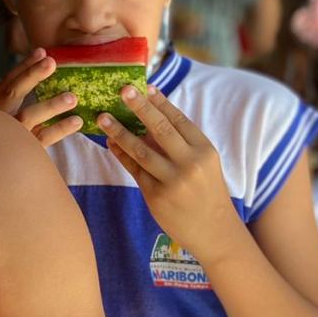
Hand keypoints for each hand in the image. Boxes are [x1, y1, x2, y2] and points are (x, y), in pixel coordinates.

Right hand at [0, 49, 83, 148]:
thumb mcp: (1, 113)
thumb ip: (15, 94)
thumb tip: (40, 61)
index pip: (8, 81)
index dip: (25, 66)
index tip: (42, 52)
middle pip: (13, 93)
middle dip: (32, 76)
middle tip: (51, 62)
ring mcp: (9, 135)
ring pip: (29, 116)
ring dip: (51, 105)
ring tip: (72, 97)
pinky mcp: (22, 152)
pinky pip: (43, 139)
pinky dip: (60, 129)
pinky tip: (76, 121)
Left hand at [99, 87, 241, 263]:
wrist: (214, 231)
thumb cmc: (207, 191)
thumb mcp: (204, 163)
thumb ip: (182, 143)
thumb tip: (152, 116)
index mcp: (204, 150)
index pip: (179, 119)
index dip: (161, 102)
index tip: (145, 86)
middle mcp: (190, 163)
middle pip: (161, 129)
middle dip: (140, 107)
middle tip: (122, 90)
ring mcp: (172, 181)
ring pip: (141, 150)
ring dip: (119, 132)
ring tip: (103, 117)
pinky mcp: (156, 196)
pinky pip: (134, 170)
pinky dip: (121, 154)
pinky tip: (110, 143)